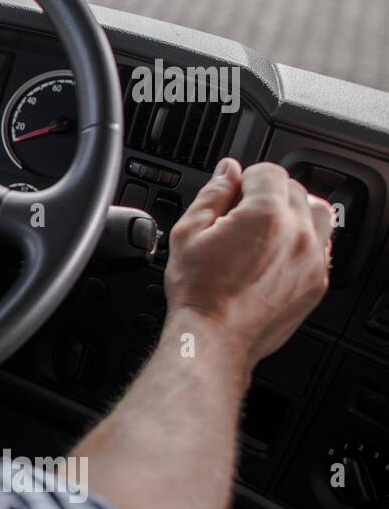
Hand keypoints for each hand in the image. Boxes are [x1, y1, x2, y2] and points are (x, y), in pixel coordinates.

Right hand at [164, 159, 332, 370]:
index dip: (244, 180)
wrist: (214, 338)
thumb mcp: (188, 233)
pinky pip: (321, 246)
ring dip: (293, 213)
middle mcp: (297, 234)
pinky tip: (274, 255)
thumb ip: (212, 194)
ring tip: (264, 232)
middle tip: (239, 218)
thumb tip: (228, 170)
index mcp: (265, 215)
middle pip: (295, 189)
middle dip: (267, 195)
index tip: (231, 196)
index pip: (268, 171)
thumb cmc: (198, 292)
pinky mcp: (317, 282)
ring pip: (317, 213)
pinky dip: (303, 242)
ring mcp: (313, 260)